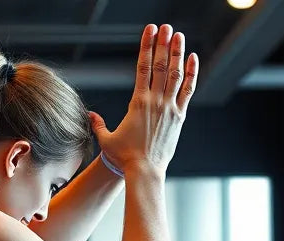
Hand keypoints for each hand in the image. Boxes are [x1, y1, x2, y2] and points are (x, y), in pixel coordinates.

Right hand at [93, 24, 198, 178]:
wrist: (145, 170)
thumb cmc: (124, 157)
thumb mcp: (106, 140)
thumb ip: (98, 124)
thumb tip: (90, 115)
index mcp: (138, 102)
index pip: (143, 66)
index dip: (146, 46)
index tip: (150, 31)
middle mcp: (155, 101)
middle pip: (161, 65)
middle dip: (162, 44)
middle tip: (165, 27)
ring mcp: (169, 107)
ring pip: (175, 74)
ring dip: (177, 53)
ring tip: (178, 36)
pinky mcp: (179, 116)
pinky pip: (188, 90)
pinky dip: (191, 73)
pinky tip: (192, 58)